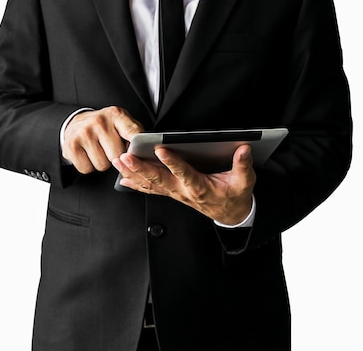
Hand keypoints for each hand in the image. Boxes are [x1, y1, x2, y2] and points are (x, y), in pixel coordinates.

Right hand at [63, 106, 143, 173]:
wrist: (75, 123)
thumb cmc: (104, 126)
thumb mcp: (121, 123)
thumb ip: (134, 134)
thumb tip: (144, 153)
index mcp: (116, 114)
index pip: (133, 134)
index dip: (137, 148)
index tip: (139, 154)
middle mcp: (99, 121)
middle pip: (117, 155)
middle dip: (116, 158)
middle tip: (110, 149)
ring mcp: (84, 133)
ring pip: (102, 165)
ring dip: (102, 163)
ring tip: (98, 150)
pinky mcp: (71, 146)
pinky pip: (87, 169)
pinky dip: (88, 166)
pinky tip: (88, 154)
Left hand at [112, 145, 255, 225]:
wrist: (230, 214)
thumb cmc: (235, 196)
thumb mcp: (244, 182)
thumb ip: (243, 165)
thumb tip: (244, 149)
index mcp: (200, 186)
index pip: (184, 173)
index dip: (172, 162)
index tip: (160, 150)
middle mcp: (183, 191)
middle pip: (158, 179)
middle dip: (140, 167)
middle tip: (126, 156)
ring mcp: (175, 193)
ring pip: (150, 183)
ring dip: (132, 173)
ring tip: (118, 162)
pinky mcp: (172, 193)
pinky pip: (150, 189)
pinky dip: (136, 183)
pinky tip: (123, 177)